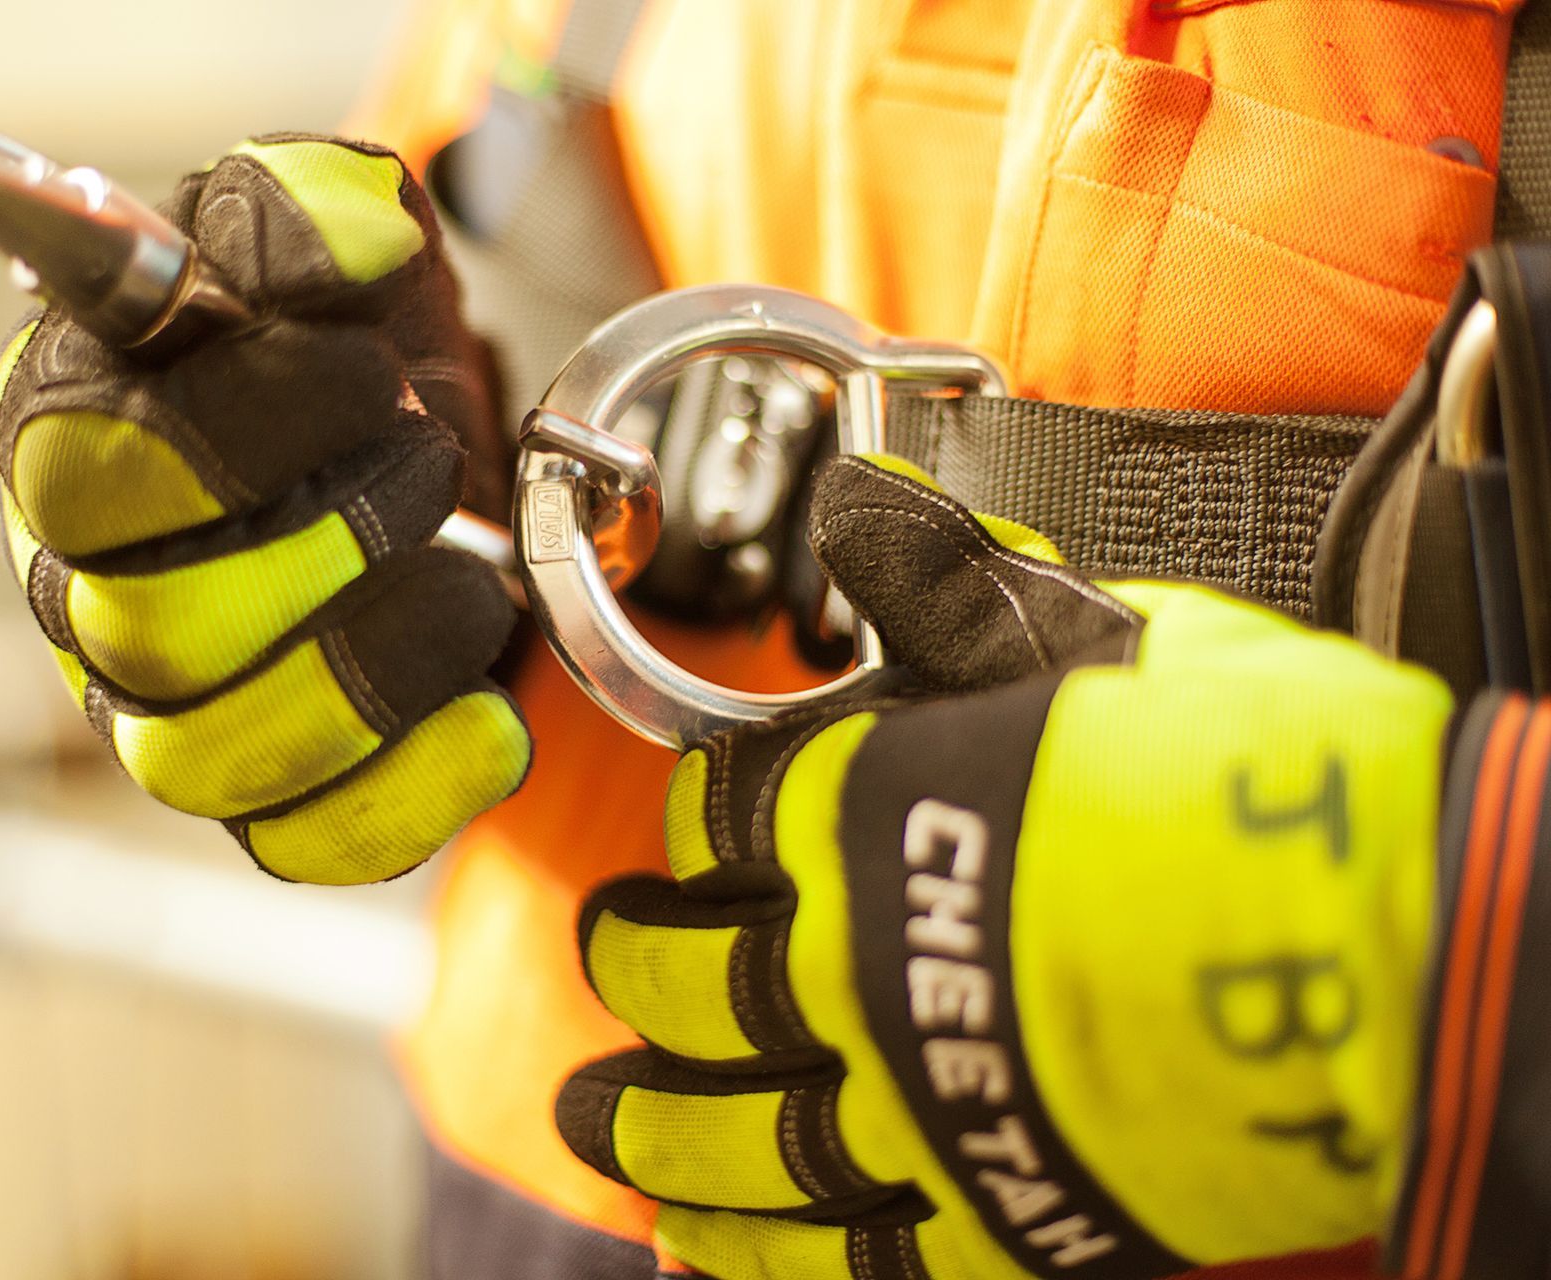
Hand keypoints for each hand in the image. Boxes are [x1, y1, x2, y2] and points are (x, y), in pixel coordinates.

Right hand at [0, 135, 529, 883]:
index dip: (240, 434)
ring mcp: (159, 716)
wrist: (419, 450)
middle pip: (146, 635)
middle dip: (326, 551)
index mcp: (65, 439)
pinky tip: (493, 718)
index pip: (85, 473)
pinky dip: (413, 794)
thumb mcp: (336, 235)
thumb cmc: (346, 342)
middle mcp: (82, 595)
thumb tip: (345, 237)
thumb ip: (312, 208)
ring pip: (205, 765)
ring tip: (476, 585)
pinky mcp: (259, 803)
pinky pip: (301, 846)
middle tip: (436, 466)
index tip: (374, 378)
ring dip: (372, 677)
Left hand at [556, 456, 1455, 1279]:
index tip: (696, 836)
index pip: (719, 821)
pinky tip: (706, 1249)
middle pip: (686, 981)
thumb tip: (859, 505)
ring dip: (652, 1130)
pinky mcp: (993, 1218)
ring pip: (729, 1134)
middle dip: (635, 963)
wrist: (1391, 939)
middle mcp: (858, 968)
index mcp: (863, 817)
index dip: (696, 827)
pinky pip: (836, 1260)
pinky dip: (756, 1260)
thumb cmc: (1248, 779)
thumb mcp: (1089, 640)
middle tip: (615, 954)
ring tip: (603, 1125)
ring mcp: (917, 1105)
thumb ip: (950, 593)